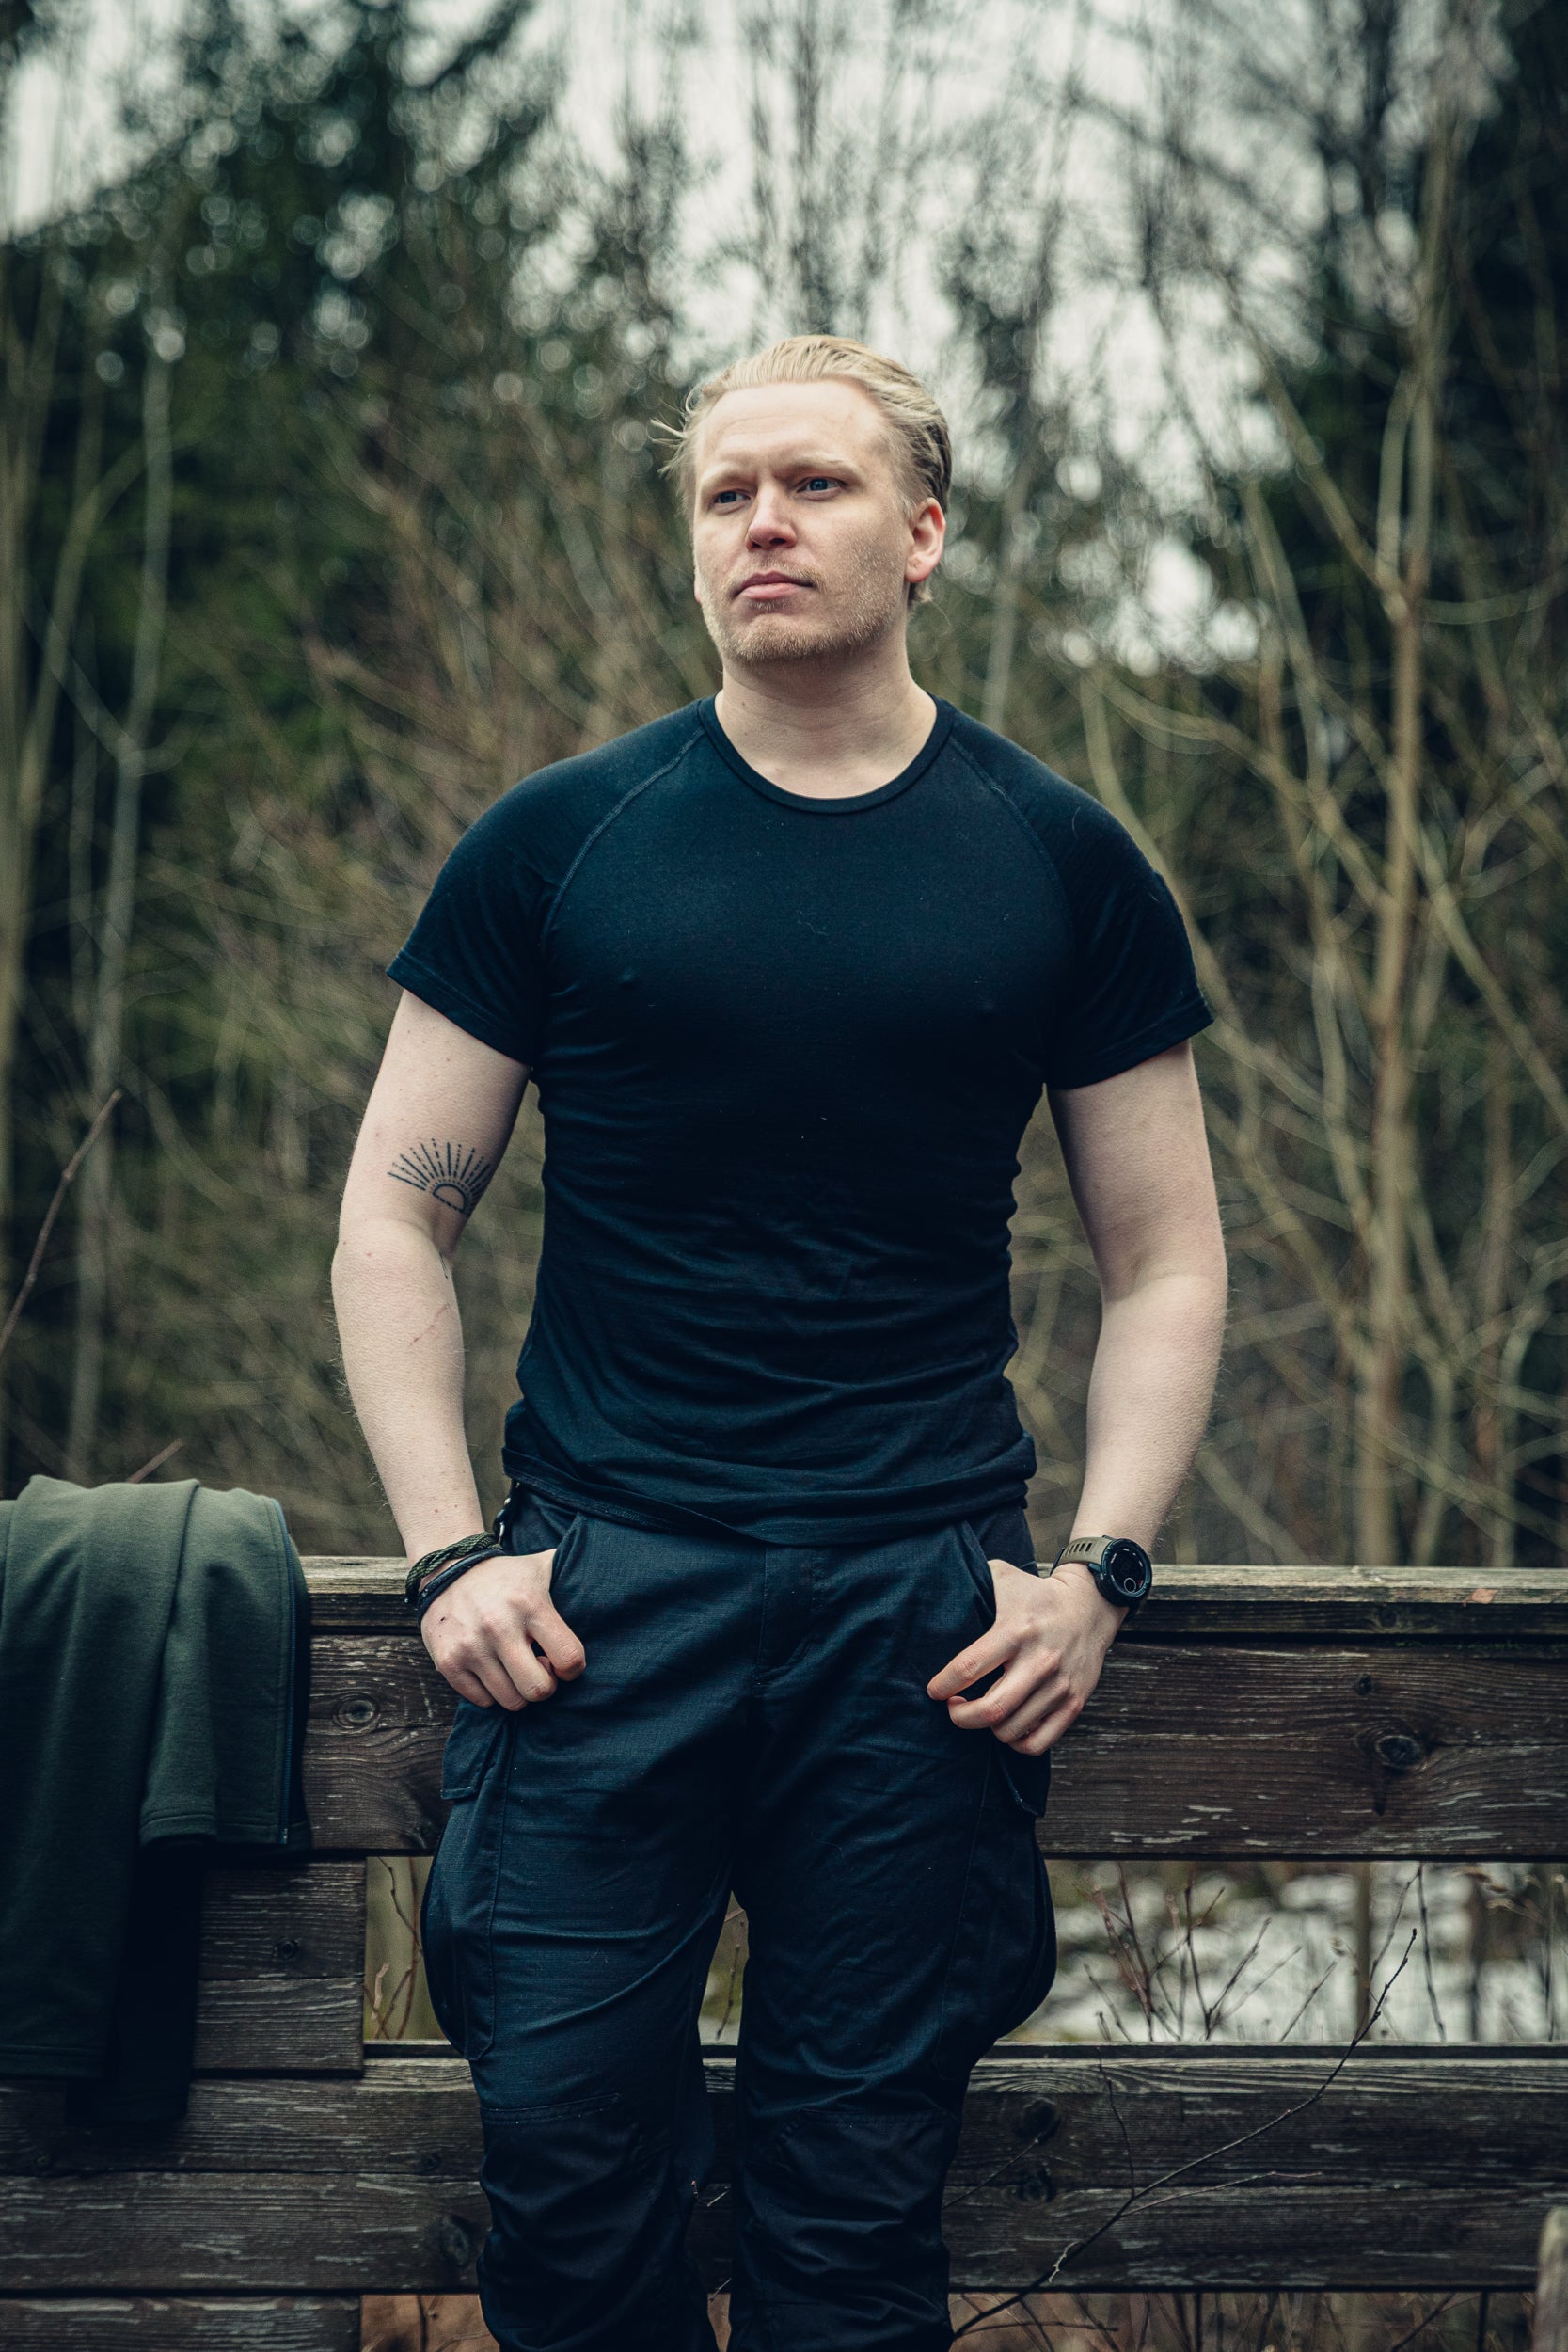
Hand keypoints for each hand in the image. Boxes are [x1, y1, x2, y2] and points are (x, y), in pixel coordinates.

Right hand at [420, 1546, 585, 1710]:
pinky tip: (492, 1669)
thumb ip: (574, 1577)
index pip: (569, 1658)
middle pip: (538, 1689)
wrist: (449, 1570)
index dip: (573, 1668)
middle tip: (538, 1668)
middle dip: (545, 1685)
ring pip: (511, 1701)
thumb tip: (613, 1586)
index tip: (564, 1661)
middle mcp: (499, 1626)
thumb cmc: (507, 1576)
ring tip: (515, 1667)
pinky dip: (491, 1692)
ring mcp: (471, 1646)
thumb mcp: (543, 1567)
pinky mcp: (448, 1661)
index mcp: (530, 1604)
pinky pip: (482, 1701)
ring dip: (518, 1689)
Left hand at [926, 1559, 1122, 1754]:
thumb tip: (934, 1594)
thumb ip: (970, 1582)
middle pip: (992, 1710)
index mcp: (1016, 1630)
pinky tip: (1007, 1725)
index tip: (934, 1690)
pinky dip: (1016, 1742)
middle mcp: (1039, 1660)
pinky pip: (1038, 1742)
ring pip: (1012, 1730)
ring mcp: (1059, 1685)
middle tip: (953, 1707)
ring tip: (981, 1712)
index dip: (944, 1685)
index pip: (969, 1667)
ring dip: (987, 1728)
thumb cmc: (1037, 1594)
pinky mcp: (1074, 1702)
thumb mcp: (1003, 1577)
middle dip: (961, 1717)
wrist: (1090, 1605)